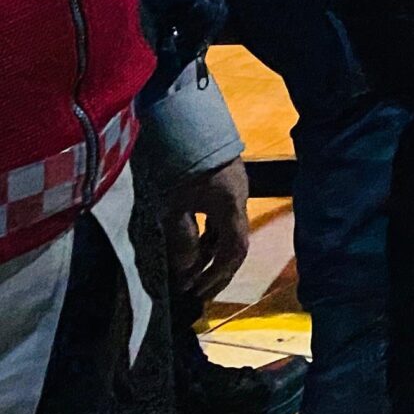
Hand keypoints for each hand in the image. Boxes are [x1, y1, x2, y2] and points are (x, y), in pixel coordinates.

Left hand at [165, 157, 251, 305]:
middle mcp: (239, 200)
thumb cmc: (180, 164)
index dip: (218, 274)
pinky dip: (208, 236)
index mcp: (231, 206)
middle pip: (235, 243)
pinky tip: (192, 242)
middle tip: (193, 289)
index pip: (235, 250)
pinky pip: (221, 218)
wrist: (186, 122)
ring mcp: (234, 190)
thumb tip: (185, 270)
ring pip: (227, 231)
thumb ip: (182, 240)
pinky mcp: (224, 183)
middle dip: (215, 269)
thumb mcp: (174, 205)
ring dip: (210, 253)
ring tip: (188, 270)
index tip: (196, 291)